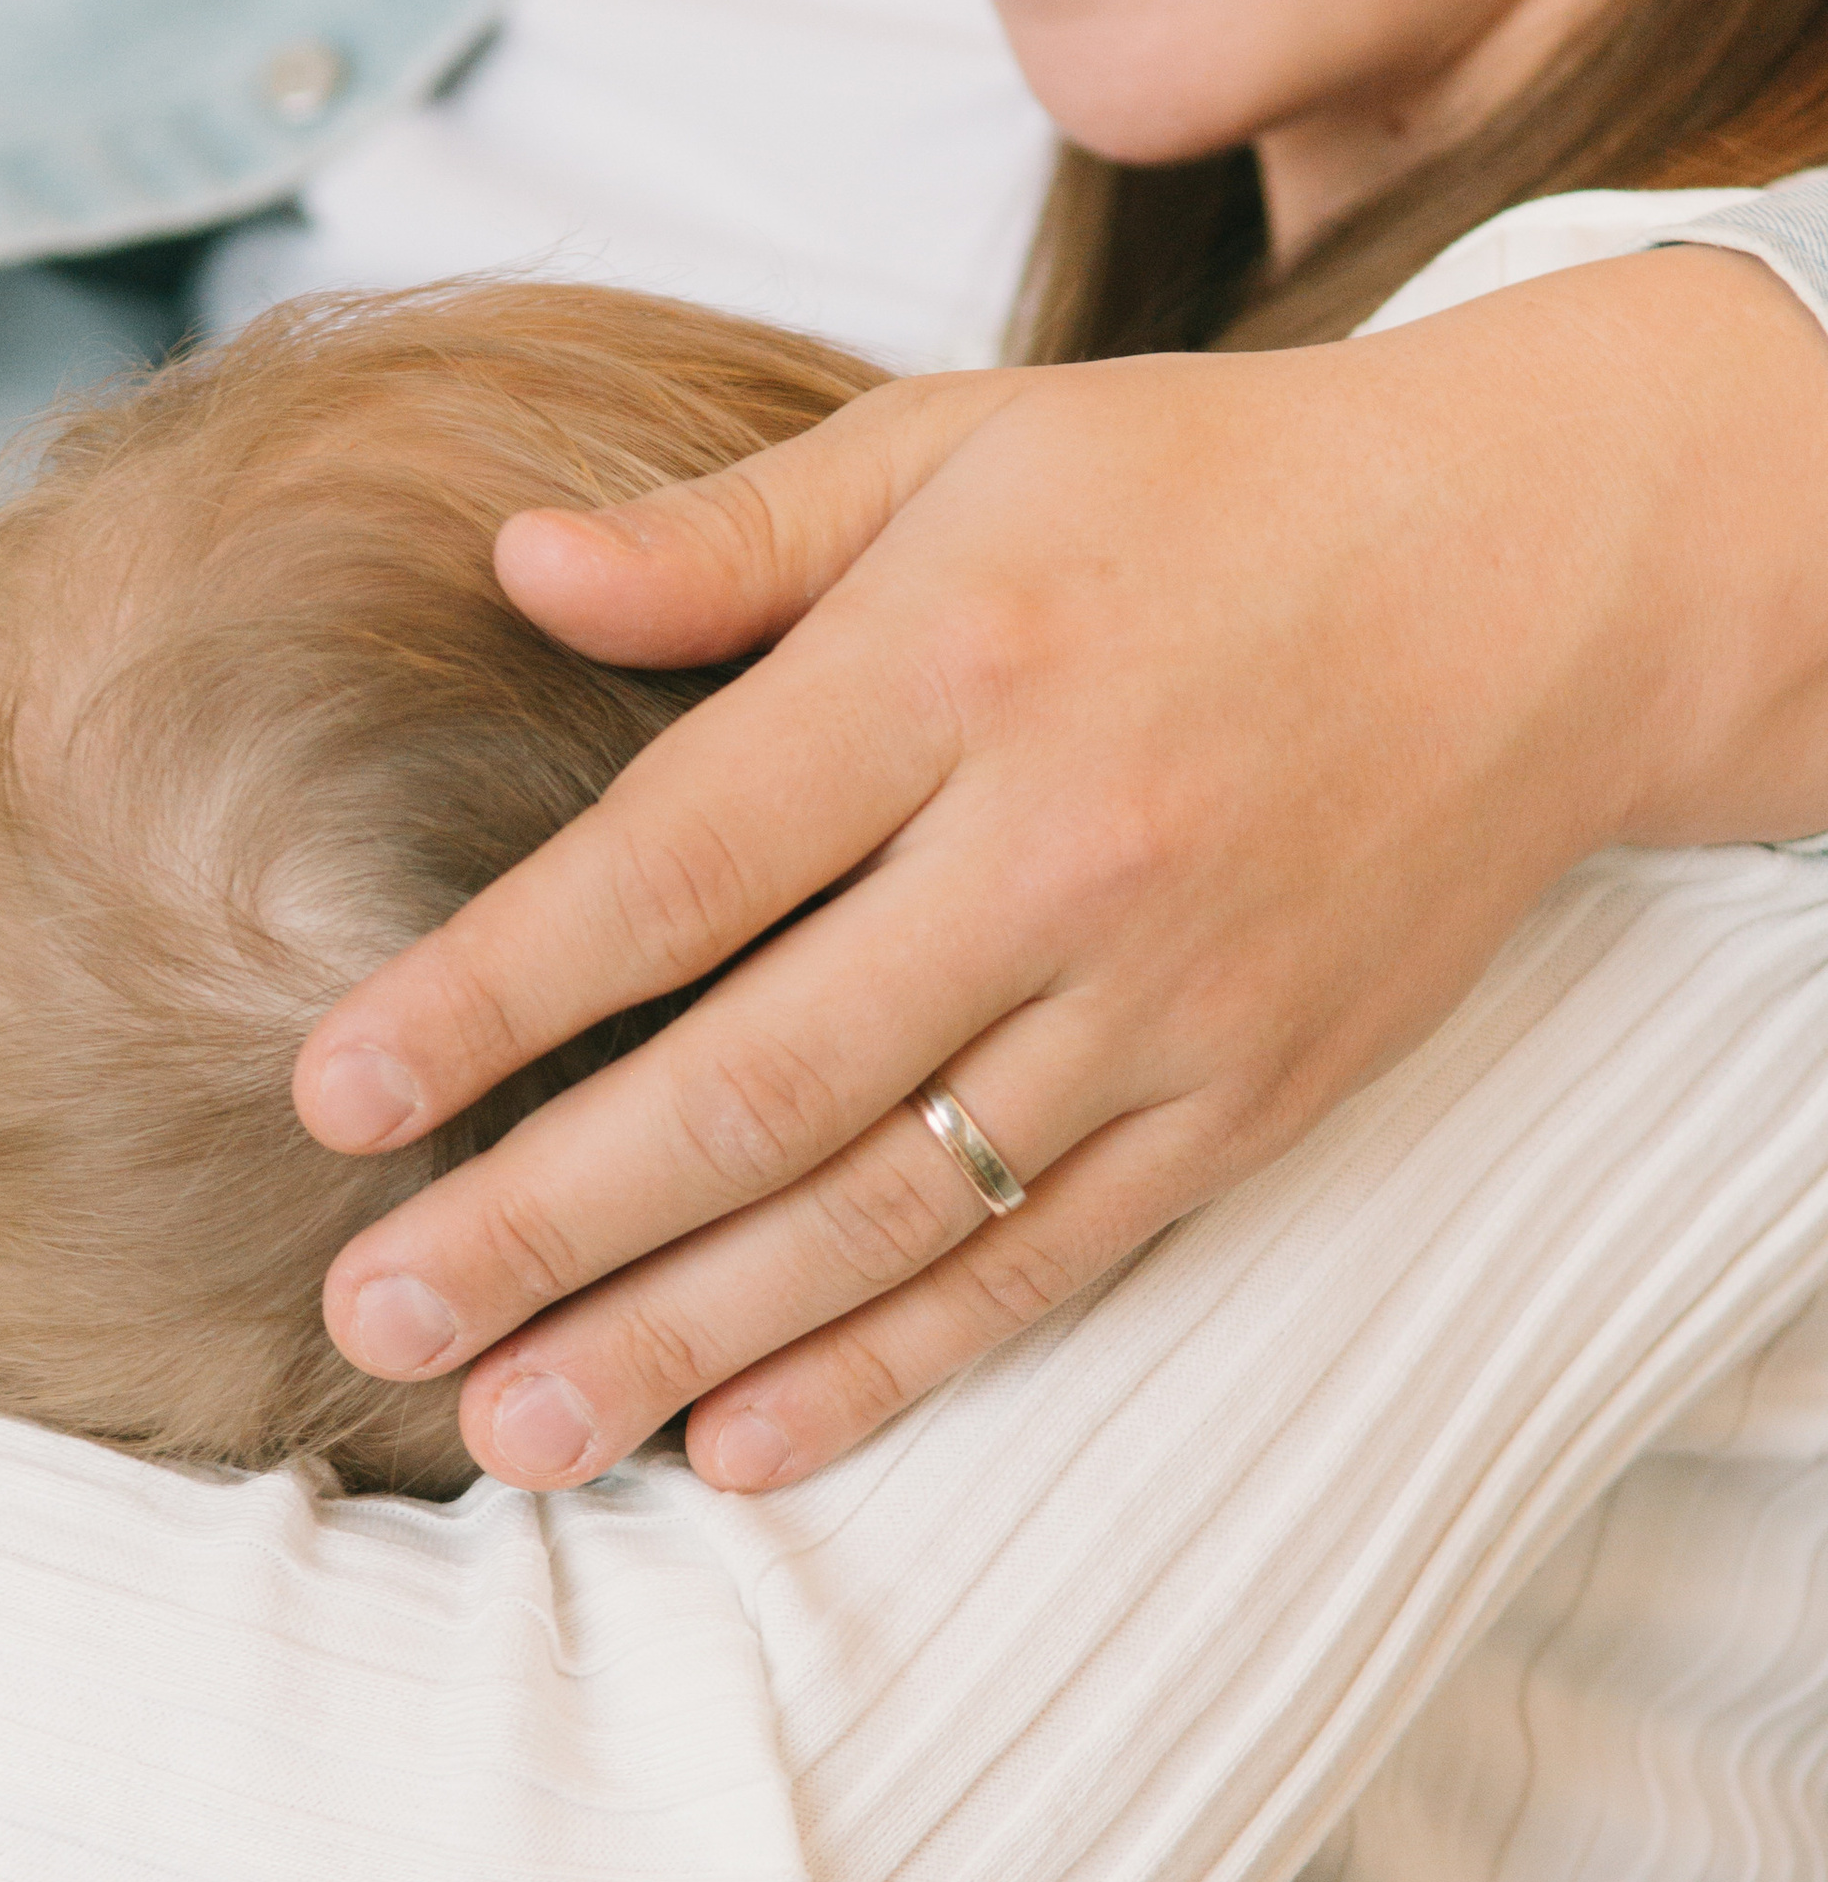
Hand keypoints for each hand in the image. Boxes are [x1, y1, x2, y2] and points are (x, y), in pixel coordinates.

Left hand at [294, 251, 1827, 1492]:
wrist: (1549, 577)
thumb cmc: (1211, 488)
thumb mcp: (965, 437)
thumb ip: (733, 530)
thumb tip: (510, 564)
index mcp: (958, 662)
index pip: (676, 864)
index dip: (490, 996)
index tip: (333, 1098)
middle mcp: (1060, 850)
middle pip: (759, 1080)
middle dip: (546, 1220)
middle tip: (376, 1316)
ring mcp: (1167, 1001)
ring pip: (888, 1211)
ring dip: (685, 1338)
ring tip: (514, 1432)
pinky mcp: (1249, 1104)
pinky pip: (1046, 1264)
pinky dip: (892, 1366)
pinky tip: (741, 1444)